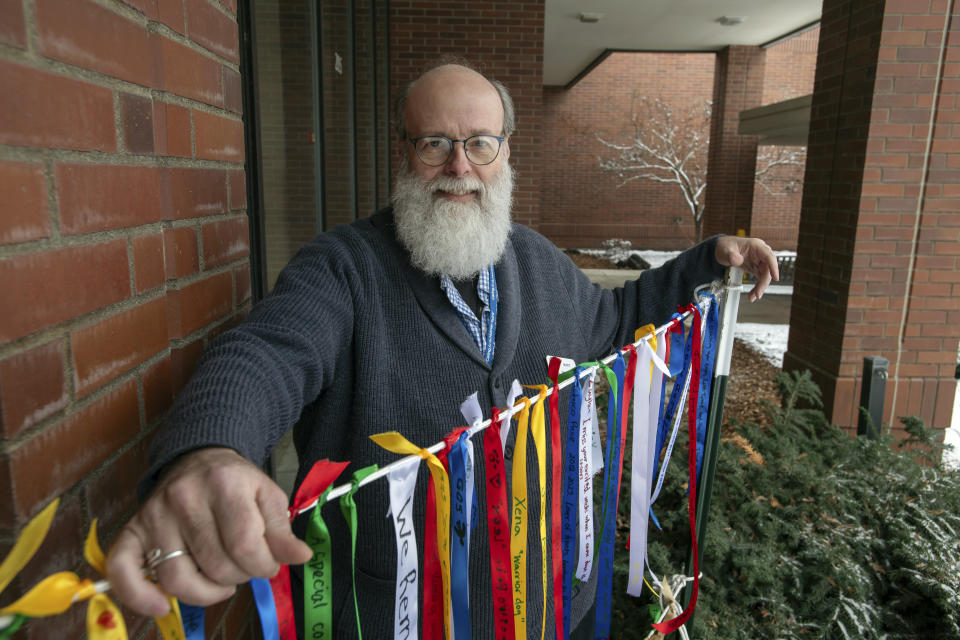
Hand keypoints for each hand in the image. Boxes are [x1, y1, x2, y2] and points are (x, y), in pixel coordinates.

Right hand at [106, 447, 312, 616]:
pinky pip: (122, 570)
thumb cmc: (237, 483)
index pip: (244, 544)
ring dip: (204, 592)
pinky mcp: (131, 530)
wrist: (199, 458)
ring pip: (176, 577)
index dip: (262, 566)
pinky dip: (138, 596)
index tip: (267, 565)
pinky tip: (160, 606)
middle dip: (238, 577)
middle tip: (243, 567)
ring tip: (220, 582)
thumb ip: (282, 530)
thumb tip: (301, 557)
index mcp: (224, 484)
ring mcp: (154, 515)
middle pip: (213, 565)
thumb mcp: (268, 496)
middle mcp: (184, 497)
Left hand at [714, 236, 778, 301]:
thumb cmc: (726, 246)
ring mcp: (759, 261)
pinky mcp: (756, 268)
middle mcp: (760, 254)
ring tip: (753, 296)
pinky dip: (757, 287)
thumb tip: (738, 260)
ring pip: (765, 276)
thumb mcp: (726, 250)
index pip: (769, 256)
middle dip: (764, 282)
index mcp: (756, 246)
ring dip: (760, 287)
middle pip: (768, 269)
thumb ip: (731, 255)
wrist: (723, 250)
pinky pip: (760, 279)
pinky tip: (753, 294)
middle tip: (758, 293)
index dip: (773, 267)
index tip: (776, 277)